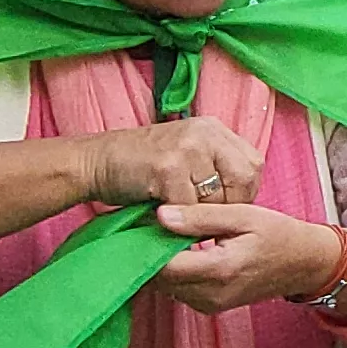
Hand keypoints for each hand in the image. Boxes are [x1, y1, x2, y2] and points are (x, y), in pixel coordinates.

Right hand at [84, 116, 265, 214]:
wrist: (94, 162)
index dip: (242, 193)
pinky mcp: (168, 166)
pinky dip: (178, 218)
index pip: (252, 166)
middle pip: (244, 180)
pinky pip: (189, 206)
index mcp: (213, 129)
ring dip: (200, 214)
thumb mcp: (187, 157)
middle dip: (227, 205)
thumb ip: (214, 170)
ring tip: (179, 211)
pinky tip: (161, 211)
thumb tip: (244, 207)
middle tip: (203, 214)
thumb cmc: (140, 168)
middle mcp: (205, 132)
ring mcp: (187, 147)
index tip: (221, 206)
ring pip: (216, 196)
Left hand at [144, 204, 346, 313]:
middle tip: (146, 224)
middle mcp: (210, 294)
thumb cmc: (277, 234)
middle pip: (158, 279)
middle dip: (148, 253)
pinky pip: (177, 290)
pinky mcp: (209, 307)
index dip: (145, 244)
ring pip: (165, 286)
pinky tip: (177, 250)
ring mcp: (209, 305)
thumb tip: (161, 215)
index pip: (162, 265)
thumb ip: (201, 216)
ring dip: (159, 263)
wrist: (304, 264)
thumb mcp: (243, 214)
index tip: (138, 221)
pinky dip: (172, 271)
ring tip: (162, 234)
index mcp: (219, 269)